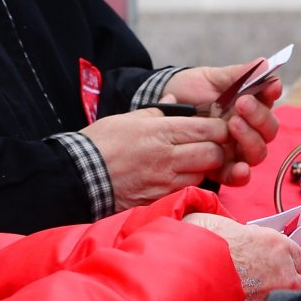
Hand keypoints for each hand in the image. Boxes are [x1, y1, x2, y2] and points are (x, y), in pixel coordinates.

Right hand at [83, 110, 229, 210]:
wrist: (79, 176)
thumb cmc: (101, 143)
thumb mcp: (128, 118)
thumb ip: (157, 111)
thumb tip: (175, 101)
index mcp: (161, 132)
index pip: (207, 129)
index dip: (221, 129)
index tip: (221, 128)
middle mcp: (167, 158)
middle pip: (212, 154)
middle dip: (218, 149)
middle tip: (214, 146)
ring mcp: (163, 182)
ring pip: (202, 175)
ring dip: (204, 168)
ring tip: (195, 162)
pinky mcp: (158, 200)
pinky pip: (184, 191)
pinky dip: (188, 184)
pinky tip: (181, 177)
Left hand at [163, 62, 283, 185]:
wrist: (165, 106)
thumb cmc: (192, 90)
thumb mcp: (213, 78)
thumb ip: (239, 74)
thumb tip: (264, 63)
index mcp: (250, 106)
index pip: (269, 102)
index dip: (272, 95)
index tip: (269, 87)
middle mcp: (248, 129)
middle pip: (268, 131)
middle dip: (259, 117)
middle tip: (242, 104)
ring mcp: (235, 150)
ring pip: (257, 153)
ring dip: (251, 140)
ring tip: (233, 124)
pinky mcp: (220, 167)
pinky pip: (236, 177)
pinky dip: (241, 175)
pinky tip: (240, 169)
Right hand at [182, 212, 300, 300]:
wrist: (182, 280)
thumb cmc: (195, 249)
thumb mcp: (218, 222)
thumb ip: (235, 230)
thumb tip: (227, 231)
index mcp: (276, 245)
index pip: (298, 258)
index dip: (282, 263)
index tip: (273, 267)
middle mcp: (282, 274)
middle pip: (298, 284)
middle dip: (281, 285)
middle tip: (258, 286)